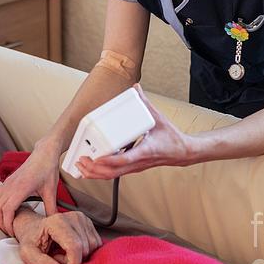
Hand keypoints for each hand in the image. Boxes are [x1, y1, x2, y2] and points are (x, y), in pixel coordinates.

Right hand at [0, 141, 61, 235]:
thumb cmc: (48, 170)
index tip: (13, 233)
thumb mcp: (51, 191)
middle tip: (10, 232)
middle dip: (1, 222)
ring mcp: (7, 183)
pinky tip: (7, 212)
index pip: (7, 210)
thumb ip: (51, 208)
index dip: (8, 224)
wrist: (43, 153)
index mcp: (21, 188)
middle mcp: (10, 185)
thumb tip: (53, 223)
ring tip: (7, 224)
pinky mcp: (7, 181)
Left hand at [12, 209, 101, 263]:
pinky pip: (96, 244)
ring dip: (80, 257)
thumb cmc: (30, 241)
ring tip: (62, 254)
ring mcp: (82, 218)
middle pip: (84, 248)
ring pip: (92, 247)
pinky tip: (71, 250)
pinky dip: (86, 252)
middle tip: (57, 259)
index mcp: (56, 221)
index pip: (74, 247)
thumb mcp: (28, 254)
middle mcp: (72, 216)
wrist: (32, 227)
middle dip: (73, 262)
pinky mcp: (88, 222)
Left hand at [76, 85, 194, 178]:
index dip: (110, 160)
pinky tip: (91, 167)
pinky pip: (114, 174)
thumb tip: (136, 88)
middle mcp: (138, 162)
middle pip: (113, 172)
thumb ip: (146, 103)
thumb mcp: (159, 118)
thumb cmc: (171, 138)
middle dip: (94, 168)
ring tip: (82, 164)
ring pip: (112, 176)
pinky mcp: (132, 168)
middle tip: (82, 160)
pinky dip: (101, 172)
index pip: (125, 159)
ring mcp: (134, 167)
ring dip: (95, 173)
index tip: (97, 157)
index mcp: (145, 151)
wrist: (182, 153)